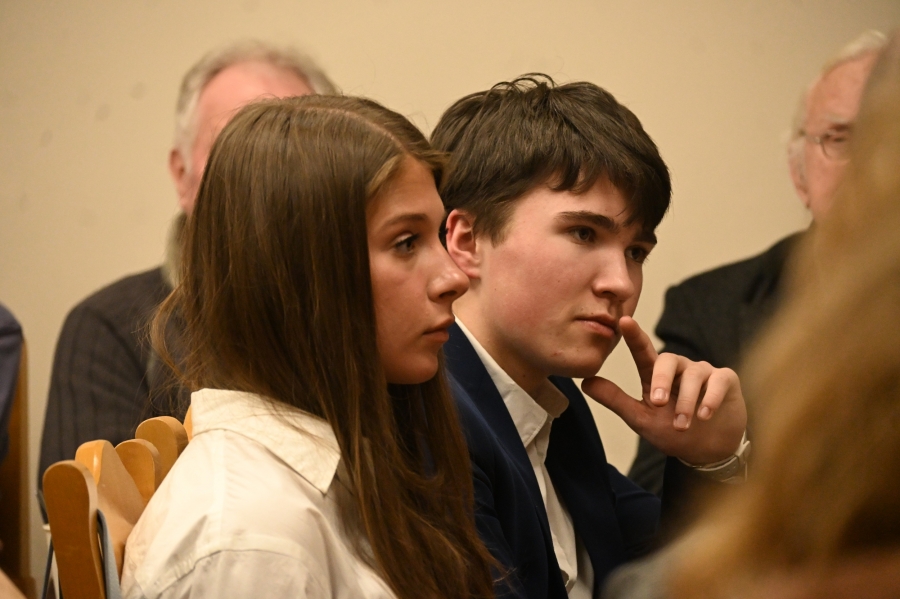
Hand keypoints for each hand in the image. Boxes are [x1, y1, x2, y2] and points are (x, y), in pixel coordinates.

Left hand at [581, 316, 746, 464]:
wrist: (708, 451)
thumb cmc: (672, 431)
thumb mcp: (641, 419)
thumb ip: (615, 400)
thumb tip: (584, 383)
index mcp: (655, 375)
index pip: (642, 351)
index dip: (634, 335)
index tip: (624, 320)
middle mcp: (679, 368)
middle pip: (667, 360)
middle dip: (661, 381)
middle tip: (658, 404)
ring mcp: (703, 372)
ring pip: (693, 374)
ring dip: (686, 401)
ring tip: (681, 424)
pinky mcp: (725, 380)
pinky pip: (718, 380)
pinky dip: (710, 398)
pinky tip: (705, 415)